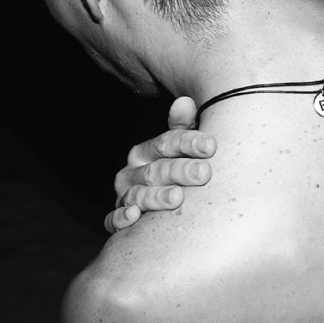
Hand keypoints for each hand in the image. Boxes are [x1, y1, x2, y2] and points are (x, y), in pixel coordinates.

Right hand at [105, 97, 215, 232]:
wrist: (163, 207)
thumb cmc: (179, 172)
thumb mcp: (183, 149)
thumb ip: (185, 128)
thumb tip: (185, 102)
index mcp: (146, 152)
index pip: (166, 143)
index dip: (188, 143)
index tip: (210, 146)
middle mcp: (132, 172)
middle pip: (155, 170)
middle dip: (180, 171)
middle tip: (203, 173)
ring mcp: (124, 196)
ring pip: (137, 195)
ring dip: (156, 196)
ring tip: (177, 198)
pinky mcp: (117, 220)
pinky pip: (113, 220)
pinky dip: (120, 218)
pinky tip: (134, 216)